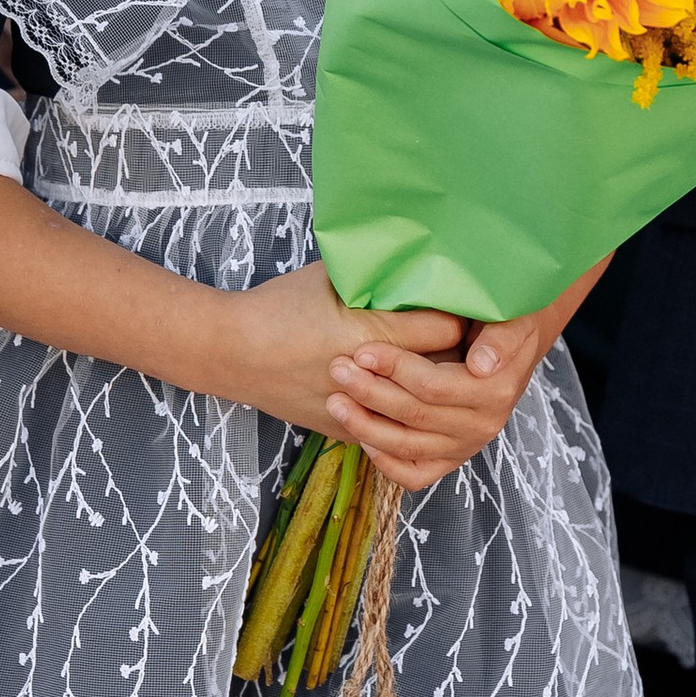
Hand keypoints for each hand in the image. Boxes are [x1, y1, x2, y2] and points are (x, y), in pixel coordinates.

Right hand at [213, 261, 465, 449]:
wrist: (231, 353)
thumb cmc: (280, 307)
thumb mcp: (332, 278)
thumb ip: (378, 277)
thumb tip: (418, 265)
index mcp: (373, 335)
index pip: (448, 332)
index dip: (460, 317)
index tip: (463, 307)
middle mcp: (372, 379)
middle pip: (444, 373)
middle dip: (456, 355)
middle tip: (463, 337)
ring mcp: (360, 412)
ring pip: (421, 408)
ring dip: (432, 387)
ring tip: (442, 364)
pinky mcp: (347, 432)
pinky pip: (394, 428)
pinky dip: (404, 411)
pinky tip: (406, 391)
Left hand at [325, 304, 559, 490]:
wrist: (509, 348)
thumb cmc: (501, 323)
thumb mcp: (509, 320)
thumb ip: (500, 338)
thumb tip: (481, 365)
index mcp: (495, 392)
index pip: (433, 386)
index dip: (394, 368)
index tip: (362, 351)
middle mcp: (482, 425)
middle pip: (413, 414)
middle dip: (369, 391)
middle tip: (337, 368)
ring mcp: (464, 447)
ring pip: (406, 445)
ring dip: (364, 425)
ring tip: (335, 401)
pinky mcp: (450, 460)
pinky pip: (413, 474)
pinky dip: (385, 461)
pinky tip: (361, 436)